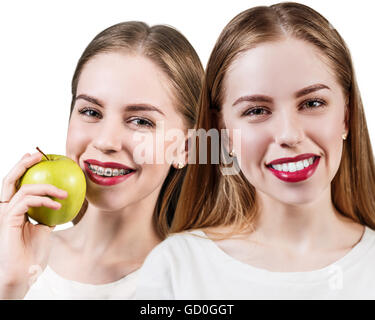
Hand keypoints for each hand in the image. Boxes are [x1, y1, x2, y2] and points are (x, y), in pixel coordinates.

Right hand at [0, 152, 67, 298]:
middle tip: (39, 155)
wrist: (26, 272)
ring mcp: (5, 214)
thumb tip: (60, 202)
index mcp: (13, 209)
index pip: (16, 184)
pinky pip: (26, 201)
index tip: (38, 158)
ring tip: (63, 193)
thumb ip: (46, 214)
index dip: (23, 168)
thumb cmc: (34, 253)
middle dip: (24, 164)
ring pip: (23, 189)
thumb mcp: (44, 228)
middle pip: (10, 179)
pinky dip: (44, 200)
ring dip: (46, 187)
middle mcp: (6, 209)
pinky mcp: (9, 220)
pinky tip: (57, 204)